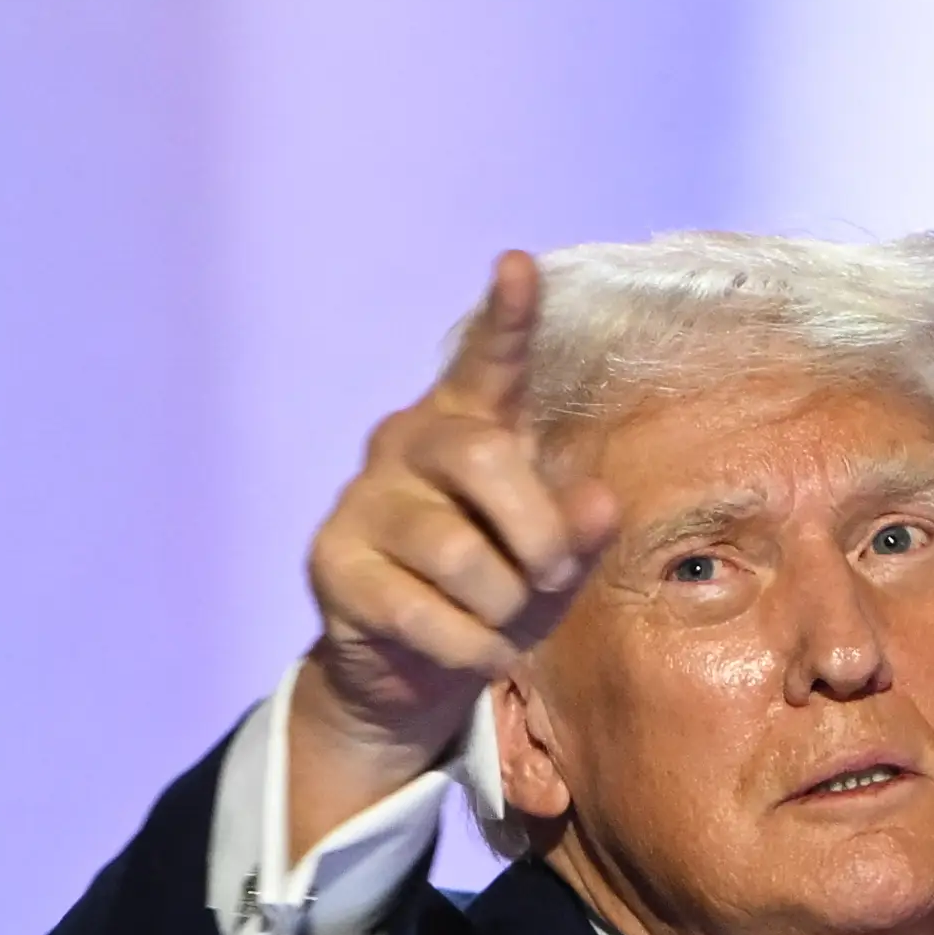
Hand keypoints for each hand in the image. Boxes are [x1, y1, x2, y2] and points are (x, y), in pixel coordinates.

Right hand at [290, 251, 619, 852]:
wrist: (412, 669)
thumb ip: (580, 532)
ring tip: (502, 622)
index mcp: (468, 426)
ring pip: (458, 551)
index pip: (489, 364)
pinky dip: (470, 648)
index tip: (520, 266)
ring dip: (504, 606)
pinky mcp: (332, 563)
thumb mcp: (554, 566)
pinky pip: (423, 613)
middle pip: (484, 458)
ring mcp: (361, 500)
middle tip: (552, 577)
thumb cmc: (496, 593)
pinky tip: (474, 651)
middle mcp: (405, 444)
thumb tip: (601, 504)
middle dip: (538, 533)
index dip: (507, 318)